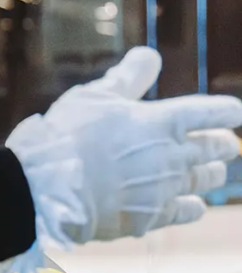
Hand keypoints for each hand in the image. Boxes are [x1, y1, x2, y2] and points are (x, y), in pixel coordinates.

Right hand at [7, 47, 241, 242]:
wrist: (50, 186)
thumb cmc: (69, 133)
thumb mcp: (96, 95)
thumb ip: (129, 77)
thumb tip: (151, 55)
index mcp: (164, 121)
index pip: (212, 112)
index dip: (228, 111)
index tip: (235, 112)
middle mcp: (174, 155)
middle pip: (216, 148)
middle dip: (221, 144)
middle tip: (224, 143)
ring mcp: (166, 188)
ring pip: (206, 180)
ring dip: (211, 173)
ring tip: (212, 172)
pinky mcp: (153, 217)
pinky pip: (187, 212)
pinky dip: (193, 206)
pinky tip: (193, 205)